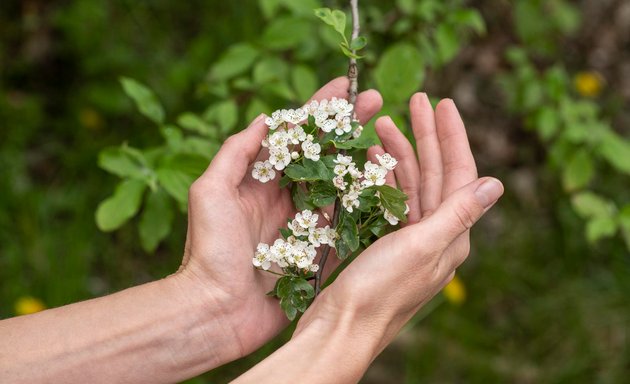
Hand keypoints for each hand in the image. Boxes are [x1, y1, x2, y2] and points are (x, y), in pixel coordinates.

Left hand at [175, 77, 382, 359]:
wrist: (214, 310)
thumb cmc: (208, 250)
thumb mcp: (210, 191)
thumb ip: (237, 153)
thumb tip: (266, 118)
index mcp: (262, 181)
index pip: (295, 136)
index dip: (319, 110)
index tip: (343, 88)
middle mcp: (287, 199)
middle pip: (324, 155)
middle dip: (348, 127)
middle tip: (375, 101)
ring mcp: (306, 226)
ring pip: (341, 186)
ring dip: (362, 160)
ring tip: (388, 136)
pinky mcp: (320, 253)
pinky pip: (348, 225)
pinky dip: (366, 205)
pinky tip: (387, 185)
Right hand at [296, 94, 503, 350]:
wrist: (341, 327)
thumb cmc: (379, 291)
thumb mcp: (422, 247)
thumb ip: (457, 214)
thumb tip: (496, 184)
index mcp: (451, 235)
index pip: (459, 175)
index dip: (452, 136)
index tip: (443, 102)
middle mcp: (434, 235)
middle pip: (434, 174)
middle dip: (425, 135)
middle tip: (415, 99)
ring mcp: (408, 238)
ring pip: (409, 184)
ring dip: (399, 152)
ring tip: (382, 122)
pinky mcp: (383, 242)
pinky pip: (388, 200)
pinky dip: (381, 177)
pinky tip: (371, 159)